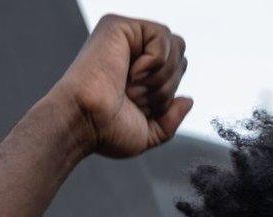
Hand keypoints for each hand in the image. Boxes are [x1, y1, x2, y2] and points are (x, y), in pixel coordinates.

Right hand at [49, 14, 191, 157]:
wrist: (84, 123)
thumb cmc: (106, 132)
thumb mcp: (148, 133)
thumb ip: (171, 119)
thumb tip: (188, 100)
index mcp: (138, 72)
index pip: (177, 69)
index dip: (168, 92)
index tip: (140, 106)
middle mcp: (132, 51)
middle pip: (181, 56)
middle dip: (167, 86)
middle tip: (136, 99)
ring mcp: (126, 37)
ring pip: (176, 46)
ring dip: (160, 78)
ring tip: (132, 89)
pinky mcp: (119, 26)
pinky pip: (162, 36)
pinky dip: (154, 62)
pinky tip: (131, 73)